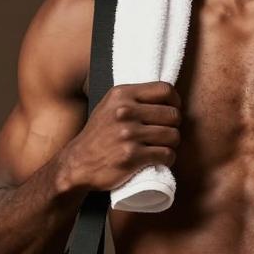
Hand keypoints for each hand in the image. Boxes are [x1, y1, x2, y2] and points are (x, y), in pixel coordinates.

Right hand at [64, 81, 181, 192]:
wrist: (78, 163)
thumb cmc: (99, 135)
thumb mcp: (110, 106)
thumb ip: (134, 99)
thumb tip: (169, 98)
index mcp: (121, 95)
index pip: (165, 90)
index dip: (175, 101)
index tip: (172, 111)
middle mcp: (125, 111)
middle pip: (173, 115)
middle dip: (174, 126)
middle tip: (165, 134)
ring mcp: (128, 134)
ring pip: (173, 136)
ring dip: (171, 144)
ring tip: (160, 147)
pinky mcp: (132, 156)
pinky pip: (167, 154)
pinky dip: (167, 159)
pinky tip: (158, 159)